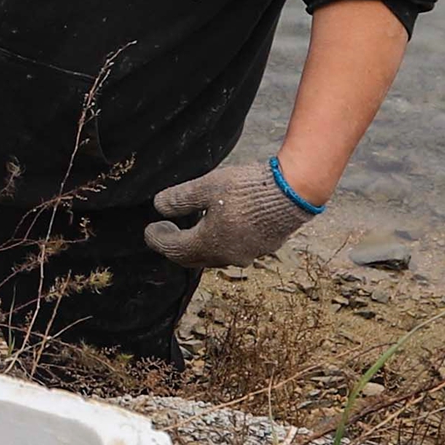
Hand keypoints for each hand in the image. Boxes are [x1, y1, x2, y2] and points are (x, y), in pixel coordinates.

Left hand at [141, 161, 320, 269]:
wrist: (294, 193)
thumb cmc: (248, 189)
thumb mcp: (207, 187)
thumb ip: (180, 198)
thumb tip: (159, 206)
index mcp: (208, 244)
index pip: (173, 249)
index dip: (158, 239)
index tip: (150, 228)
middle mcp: (226, 256)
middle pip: (192, 258)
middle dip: (175, 246)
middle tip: (165, 230)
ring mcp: (246, 255)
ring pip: (213, 256)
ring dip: (197, 245)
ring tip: (192, 227)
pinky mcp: (262, 247)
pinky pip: (232, 251)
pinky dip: (218, 242)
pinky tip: (221, 226)